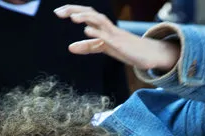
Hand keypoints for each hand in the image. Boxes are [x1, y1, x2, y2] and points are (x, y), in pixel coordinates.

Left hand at [54, 5, 179, 70]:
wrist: (147, 55)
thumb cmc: (125, 49)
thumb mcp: (103, 47)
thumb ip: (88, 46)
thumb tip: (70, 47)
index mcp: (103, 26)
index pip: (86, 13)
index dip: (72, 11)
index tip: (57, 12)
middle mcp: (108, 27)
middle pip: (90, 13)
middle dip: (74, 10)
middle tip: (58, 12)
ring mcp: (115, 34)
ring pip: (99, 20)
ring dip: (85, 17)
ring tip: (72, 18)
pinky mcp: (120, 44)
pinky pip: (108, 36)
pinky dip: (97, 32)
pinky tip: (87, 30)